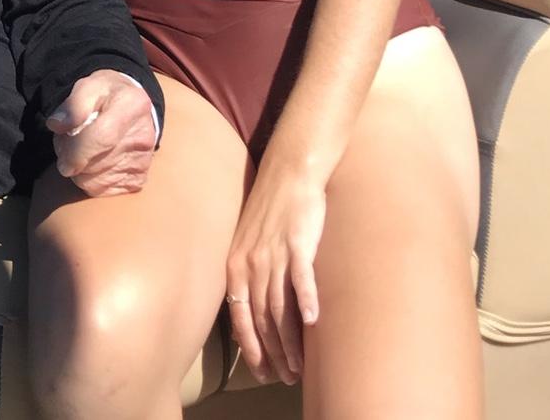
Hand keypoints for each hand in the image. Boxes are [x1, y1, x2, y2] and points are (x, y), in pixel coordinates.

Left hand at [45, 69, 156, 196]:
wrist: (134, 109)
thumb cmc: (107, 96)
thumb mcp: (90, 86)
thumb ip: (73, 104)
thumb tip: (56, 125)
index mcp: (132, 105)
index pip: (101, 137)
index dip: (76, 151)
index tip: (62, 160)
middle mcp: (143, 135)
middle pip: (95, 164)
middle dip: (72, 159)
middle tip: (69, 143)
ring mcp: (142, 161)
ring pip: (95, 181)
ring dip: (78, 171)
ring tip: (81, 151)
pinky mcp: (138, 180)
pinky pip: (103, 190)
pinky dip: (90, 180)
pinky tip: (92, 163)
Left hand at [224, 164, 324, 385]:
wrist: (289, 171)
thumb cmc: (271, 209)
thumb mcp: (249, 242)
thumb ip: (249, 274)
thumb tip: (251, 310)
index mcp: (236, 263)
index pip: (240, 316)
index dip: (252, 348)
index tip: (263, 373)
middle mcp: (251, 261)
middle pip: (262, 318)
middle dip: (273, 353)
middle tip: (287, 377)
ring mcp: (275, 252)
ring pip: (281, 306)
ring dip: (290, 341)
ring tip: (300, 366)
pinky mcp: (298, 242)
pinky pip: (301, 277)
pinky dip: (306, 300)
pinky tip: (313, 321)